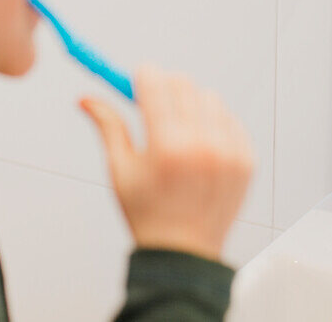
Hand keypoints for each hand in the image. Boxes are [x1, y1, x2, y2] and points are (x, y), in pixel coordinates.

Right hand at [80, 67, 253, 260]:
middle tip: (155, 104)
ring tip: (179, 131)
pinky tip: (199, 146)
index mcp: (166, 147)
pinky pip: (230, 120)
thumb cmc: (146, 213)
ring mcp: (229, 152)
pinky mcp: (246, 160)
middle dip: (165, 87)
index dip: (143, 77)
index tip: (137, 81)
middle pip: (183, 84)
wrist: (184, 254)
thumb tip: (85, 98)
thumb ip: (107, 126)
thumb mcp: (120, 169)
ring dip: (191, 104)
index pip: (155, 82)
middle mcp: (201, 145)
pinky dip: (214, 124)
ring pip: (209, 98)